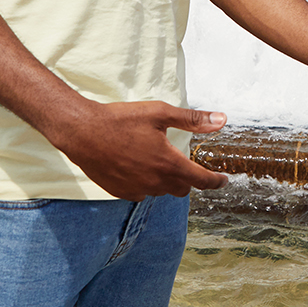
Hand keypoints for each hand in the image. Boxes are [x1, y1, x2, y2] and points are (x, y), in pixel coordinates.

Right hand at [51, 100, 229, 200]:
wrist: (83, 132)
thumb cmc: (121, 120)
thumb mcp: (160, 113)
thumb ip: (193, 120)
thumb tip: (221, 121)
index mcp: (168, 163)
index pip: (201, 180)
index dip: (216, 182)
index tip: (224, 181)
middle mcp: (155, 181)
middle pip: (182, 188)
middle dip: (188, 178)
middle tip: (185, 164)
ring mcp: (137, 190)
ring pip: (161, 190)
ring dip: (166, 180)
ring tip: (157, 160)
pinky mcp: (121, 192)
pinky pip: (142, 193)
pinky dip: (146, 183)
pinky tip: (138, 166)